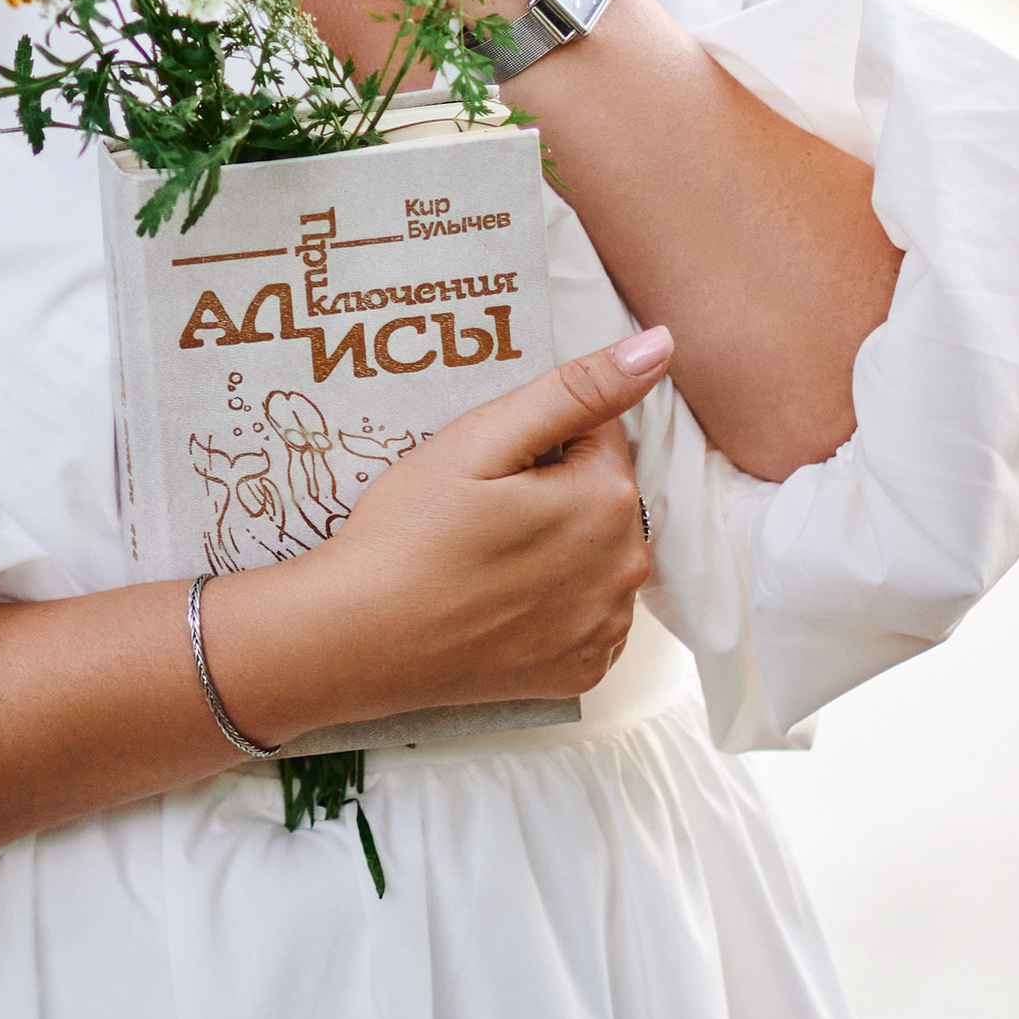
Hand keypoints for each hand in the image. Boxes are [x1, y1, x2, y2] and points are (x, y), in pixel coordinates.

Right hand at [272, 327, 667, 728]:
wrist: (359, 639)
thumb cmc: (409, 531)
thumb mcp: (479, 441)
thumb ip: (575, 392)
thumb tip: (659, 347)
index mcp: (606, 500)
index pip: (599, 434)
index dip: (540, 437)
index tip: (489, 462)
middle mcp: (626, 568)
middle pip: (604, 495)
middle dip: (557, 489)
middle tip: (480, 506)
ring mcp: (606, 628)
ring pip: (599, 554)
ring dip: (563, 544)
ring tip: (485, 553)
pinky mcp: (584, 671)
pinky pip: (589, 613)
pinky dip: (559, 600)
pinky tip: (502, 597)